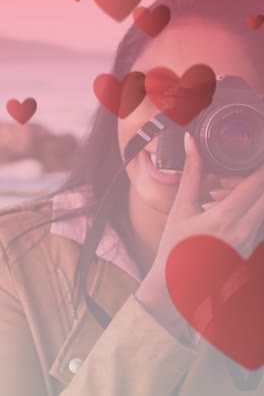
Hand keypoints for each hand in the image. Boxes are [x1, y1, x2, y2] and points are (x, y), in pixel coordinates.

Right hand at [136, 132, 263, 330]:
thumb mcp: (181, 209)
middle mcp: (246, 230)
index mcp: (227, 217)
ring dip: (253, 192)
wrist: (176, 288)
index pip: (257, 181)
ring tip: (224, 190)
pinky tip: (226, 206)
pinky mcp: (252, 248)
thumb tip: (191, 143)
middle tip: (240, 169)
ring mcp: (251, 241)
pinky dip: (251, 208)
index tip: (256, 148)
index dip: (259, 162)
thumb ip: (192, 173)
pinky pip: (260, 221)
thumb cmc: (175, 249)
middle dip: (257, 176)